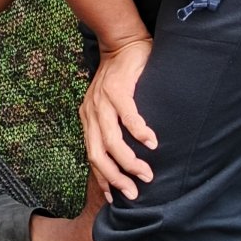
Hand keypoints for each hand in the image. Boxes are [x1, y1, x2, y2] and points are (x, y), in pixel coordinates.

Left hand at [79, 36, 156, 201]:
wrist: (123, 42)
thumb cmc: (123, 78)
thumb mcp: (111, 105)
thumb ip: (114, 126)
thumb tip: (129, 154)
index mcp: (88, 119)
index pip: (92, 156)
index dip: (103, 179)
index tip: (117, 197)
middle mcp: (91, 113)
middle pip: (98, 154)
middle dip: (116, 178)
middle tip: (134, 192)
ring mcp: (101, 101)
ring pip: (111, 140)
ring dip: (129, 161)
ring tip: (146, 174)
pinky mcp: (116, 88)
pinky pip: (127, 116)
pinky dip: (139, 132)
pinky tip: (151, 143)